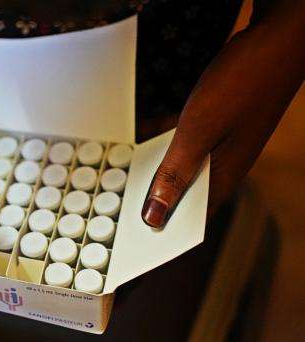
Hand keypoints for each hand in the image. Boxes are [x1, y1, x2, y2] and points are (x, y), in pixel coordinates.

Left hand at [142, 0, 304, 227]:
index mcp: (221, 178)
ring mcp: (219, 147)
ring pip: (180, 170)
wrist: (276, 39)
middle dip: (153, 205)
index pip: (189, 222)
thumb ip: (176, 174)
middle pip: (181, 197)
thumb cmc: (243, 82)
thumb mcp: (199, 132)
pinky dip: (164, 146)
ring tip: (126, 182)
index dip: (162, 234)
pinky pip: (183, 145)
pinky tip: (145, 141)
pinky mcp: (215, 127)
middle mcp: (221, 167)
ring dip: (155, 174)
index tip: (133, 247)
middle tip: (121, 214)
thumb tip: (155, 216)